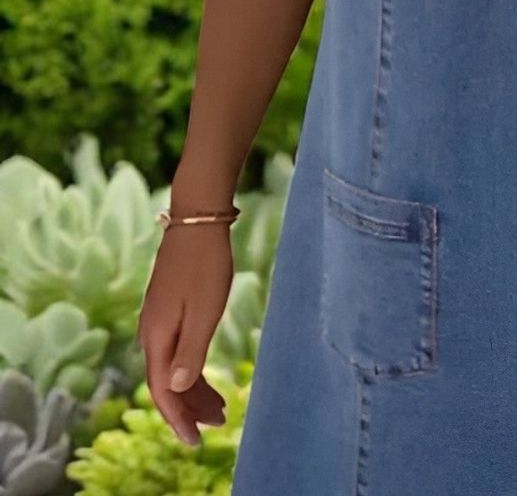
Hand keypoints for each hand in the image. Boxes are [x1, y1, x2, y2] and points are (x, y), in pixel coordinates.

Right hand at [137, 223, 233, 444]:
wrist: (198, 220)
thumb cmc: (205, 264)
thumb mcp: (205, 310)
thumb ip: (190, 351)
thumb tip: (174, 390)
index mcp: (157, 336)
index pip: (162, 390)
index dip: (178, 418)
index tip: (195, 441)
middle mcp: (151, 332)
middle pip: (167, 382)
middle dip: (190, 408)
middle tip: (218, 425)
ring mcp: (159, 319)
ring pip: (173, 366)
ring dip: (194, 389)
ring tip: (221, 408)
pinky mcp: (169, 308)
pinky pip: (177, 349)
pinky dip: (192, 367)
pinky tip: (207, 375)